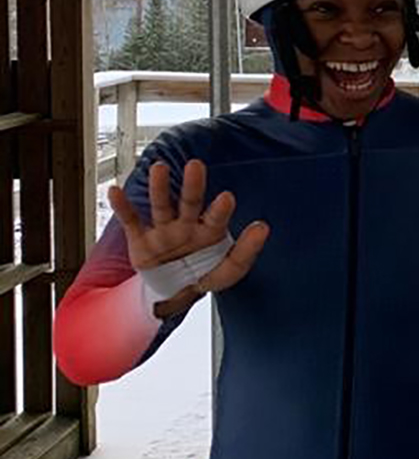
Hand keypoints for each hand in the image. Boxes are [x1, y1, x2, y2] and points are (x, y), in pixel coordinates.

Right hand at [109, 159, 269, 293]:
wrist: (171, 292)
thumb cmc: (203, 274)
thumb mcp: (228, 270)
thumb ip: (246, 251)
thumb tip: (263, 227)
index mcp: (209, 231)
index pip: (216, 218)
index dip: (220, 209)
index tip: (227, 197)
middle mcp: (186, 225)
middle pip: (190, 202)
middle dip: (192, 185)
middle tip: (195, 166)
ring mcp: (163, 230)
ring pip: (161, 206)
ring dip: (158, 188)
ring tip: (159, 168)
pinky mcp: (141, 239)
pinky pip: (131, 220)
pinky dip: (122, 206)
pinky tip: (116, 191)